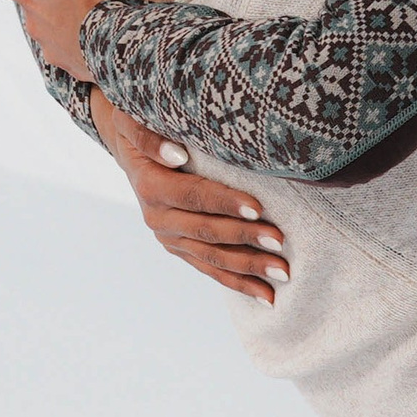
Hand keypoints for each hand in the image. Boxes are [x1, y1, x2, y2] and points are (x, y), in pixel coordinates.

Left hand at [0, 0, 132, 80]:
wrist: (126, 46)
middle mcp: (34, 24)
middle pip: (25, 3)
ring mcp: (55, 47)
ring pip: (50, 27)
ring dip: (60, 16)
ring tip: (82, 4)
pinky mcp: (78, 65)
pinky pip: (73, 50)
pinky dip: (80, 40)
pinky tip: (96, 33)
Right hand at [89, 92, 291, 305]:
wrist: (133, 152)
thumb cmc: (144, 127)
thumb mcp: (135, 119)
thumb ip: (151, 135)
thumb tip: (176, 152)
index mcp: (151, 187)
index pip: (195, 196)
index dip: (226, 203)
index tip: (258, 208)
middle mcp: (158, 218)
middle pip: (208, 232)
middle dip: (246, 239)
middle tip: (280, 243)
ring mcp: (170, 238)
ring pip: (213, 257)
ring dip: (249, 268)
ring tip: (282, 274)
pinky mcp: (180, 249)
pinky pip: (211, 269)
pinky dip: (238, 284)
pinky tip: (266, 297)